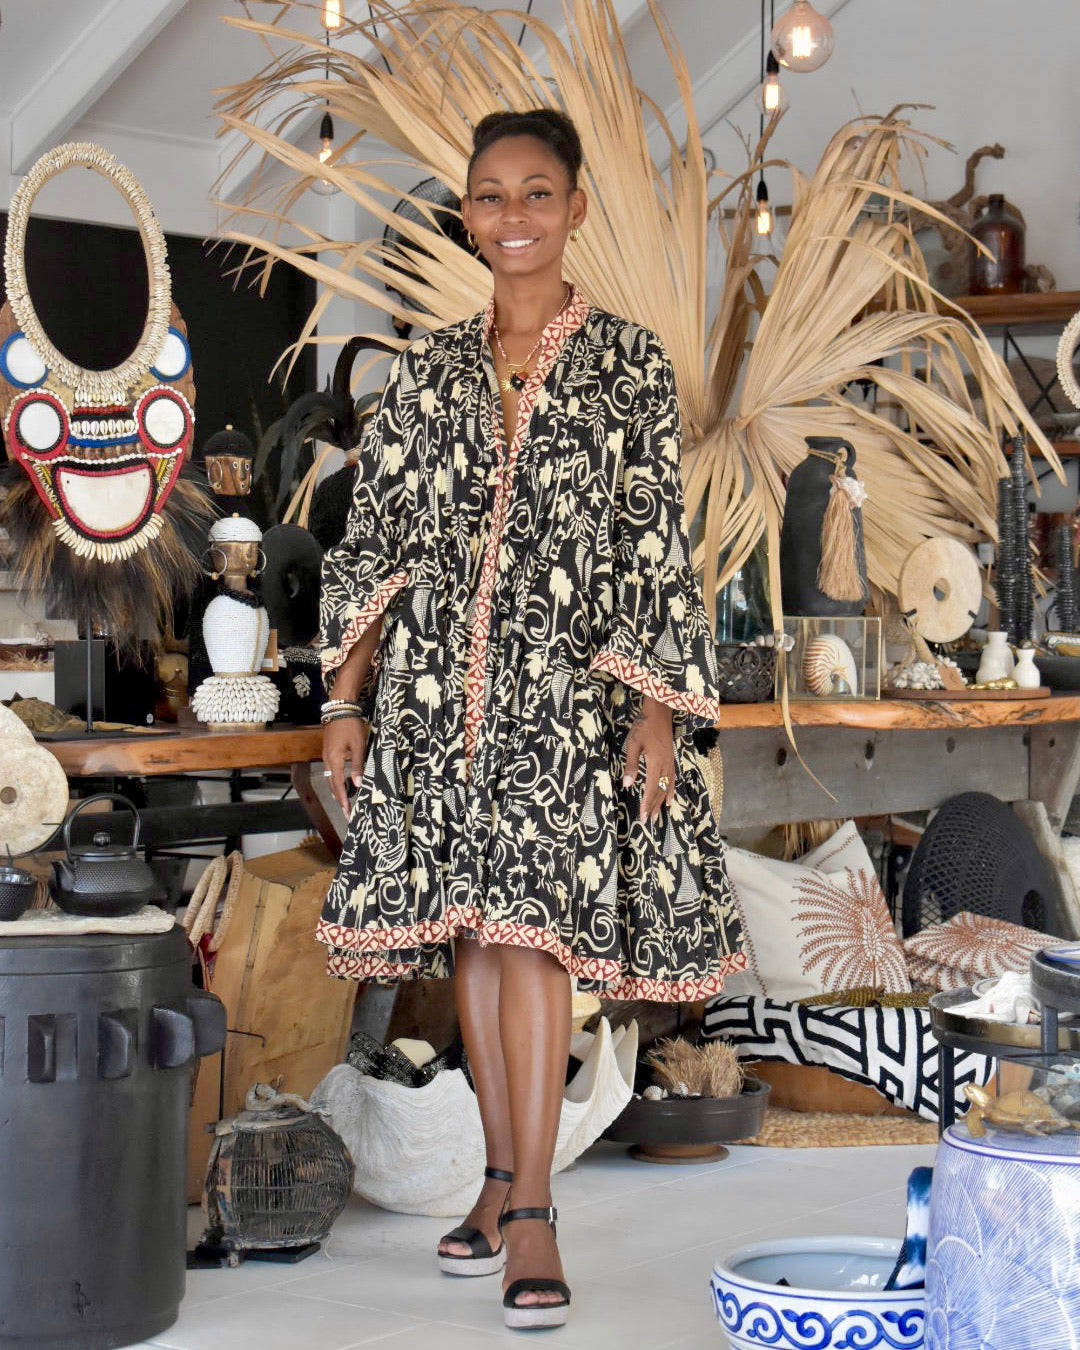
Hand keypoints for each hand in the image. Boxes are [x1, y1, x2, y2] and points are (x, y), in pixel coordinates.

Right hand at [323, 716, 369, 813]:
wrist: (339, 708)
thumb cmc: (351, 726)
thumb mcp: (358, 746)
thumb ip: (357, 765)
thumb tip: (358, 785)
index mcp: (335, 760)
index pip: (339, 785)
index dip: (343, 800)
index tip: (347, 812)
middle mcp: (328, 761)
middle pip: (332, 785)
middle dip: (339, 799)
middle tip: (346, 812)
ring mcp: (327, 756)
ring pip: (330, 778)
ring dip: (337, 791)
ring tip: (344, 802)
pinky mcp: (328, 751)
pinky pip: (331, 771)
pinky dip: (336, 781)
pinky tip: (342, 784)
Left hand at [623, 697, 675, 824]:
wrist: (660, 712)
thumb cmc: (643, 726)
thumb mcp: (633, 744)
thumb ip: (631, 765)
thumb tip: (627, 785)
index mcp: (655, 763)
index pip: (650, 788)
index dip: (646, 804)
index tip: (642, 817)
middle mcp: (665, 766)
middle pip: (660, 791)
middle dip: (653, 807)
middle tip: (647, 821)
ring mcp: (670, 763)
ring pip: (666, 787)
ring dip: (660, 802)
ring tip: (657, 816)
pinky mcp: (671, 760)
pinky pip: (672, 780)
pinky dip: (670, 792)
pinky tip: (669, 800)